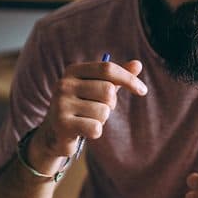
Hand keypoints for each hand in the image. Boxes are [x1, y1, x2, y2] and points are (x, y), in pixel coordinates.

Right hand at [29, 58, 146, 173]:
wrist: (54, 133)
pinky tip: (83, 131)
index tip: (143, 91)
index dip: (129, 79)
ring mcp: (61, 104)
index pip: (107, 68)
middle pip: (108, 91)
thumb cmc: (82, 107)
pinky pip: (96, 128)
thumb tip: (138, 64)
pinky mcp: (62, 124)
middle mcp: (64, 84)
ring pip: (104, 111)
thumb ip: (116, 77)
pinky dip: (95, 132)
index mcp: (73, 71)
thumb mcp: (98, 88)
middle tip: (98, 109)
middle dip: (111, 104)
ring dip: (102, 119)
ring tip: (87, 120)